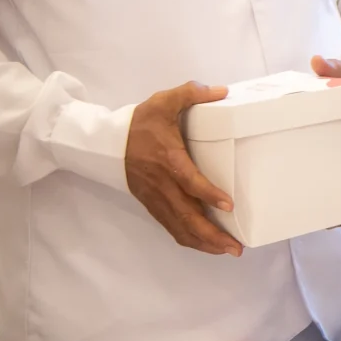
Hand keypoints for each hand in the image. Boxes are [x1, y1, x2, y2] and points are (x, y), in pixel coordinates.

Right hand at [125, 82, 241, 255]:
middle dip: (211, 234)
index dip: (208, 194)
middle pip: (186, 216)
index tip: (229, 205)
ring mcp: (154, 197)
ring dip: (203, 242)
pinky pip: (170, 226)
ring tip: (227, 250)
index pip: (189, 181)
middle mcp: (161, 184)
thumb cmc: (138, 123)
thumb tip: (221, 91)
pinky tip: (205, 244)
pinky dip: (188, 238)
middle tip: (236, 246)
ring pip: (179, 226)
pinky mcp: (150, 204)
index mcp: (168, 160)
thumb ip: (191, 93)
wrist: (104, 142)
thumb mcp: (163, 101)